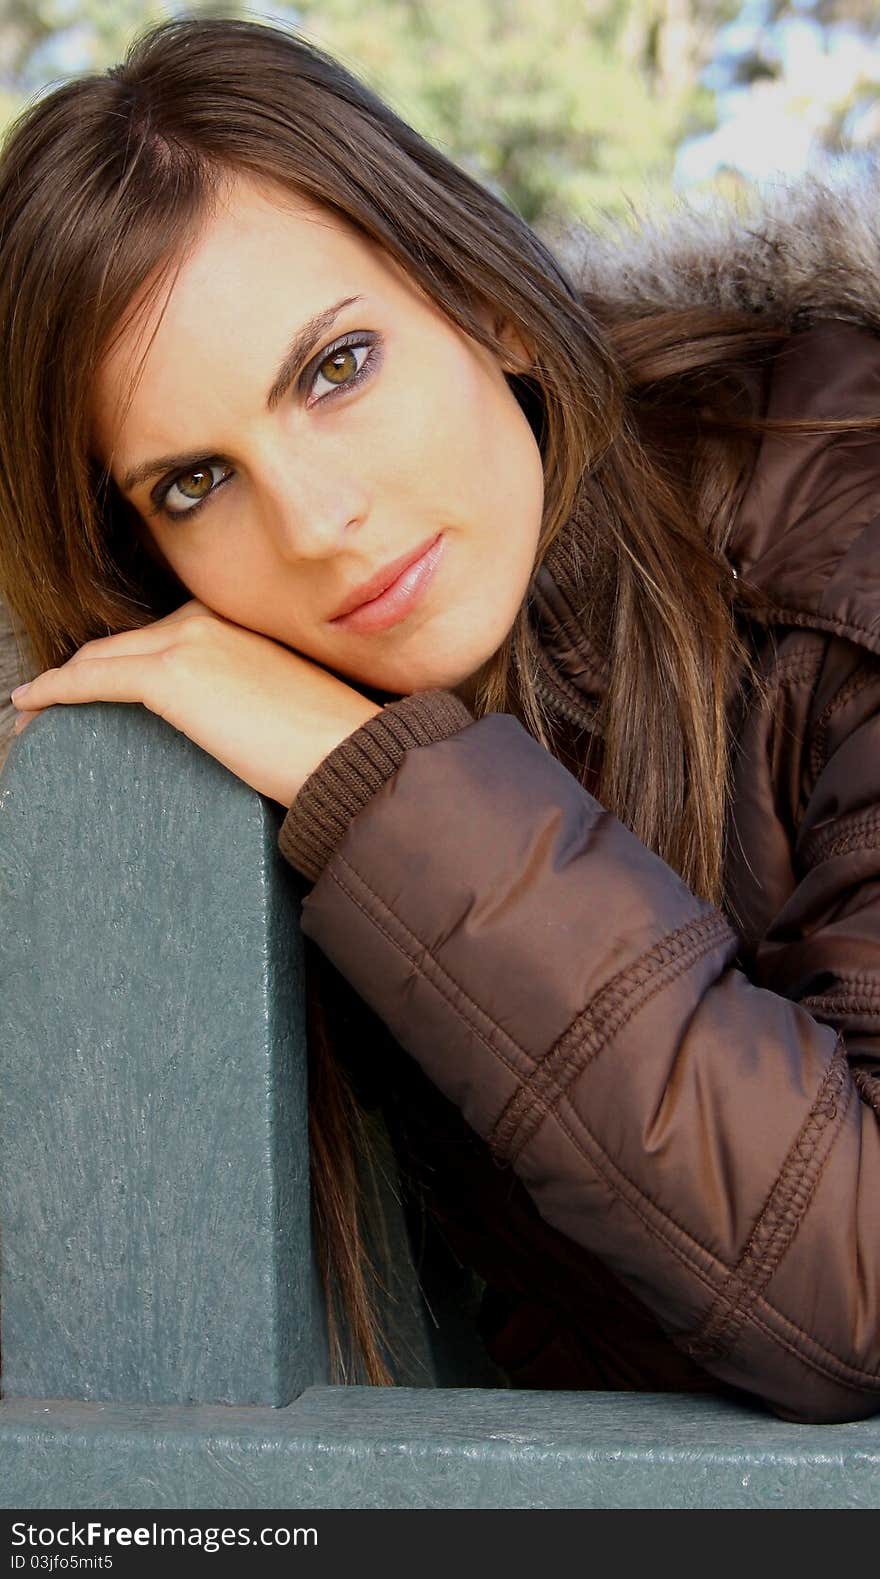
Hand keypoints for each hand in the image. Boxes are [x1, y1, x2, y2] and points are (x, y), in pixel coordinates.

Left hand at [9, 599, 383, 806]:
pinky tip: (30, 705)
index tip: (98, 686)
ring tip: (33, 712)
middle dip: (84, 671)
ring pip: (102, 660)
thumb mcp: (285, 707)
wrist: (348, 753)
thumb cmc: (329, 745)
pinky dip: (55, 690)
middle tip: (50, 701)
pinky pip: (93, 679)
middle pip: (123, 645)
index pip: (161, 638)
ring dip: (63, 684)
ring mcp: (186, 644)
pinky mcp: (169, 676)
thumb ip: (248, 701)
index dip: (122, 662)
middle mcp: (207, 622)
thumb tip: (235, 728)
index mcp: (236, 626)